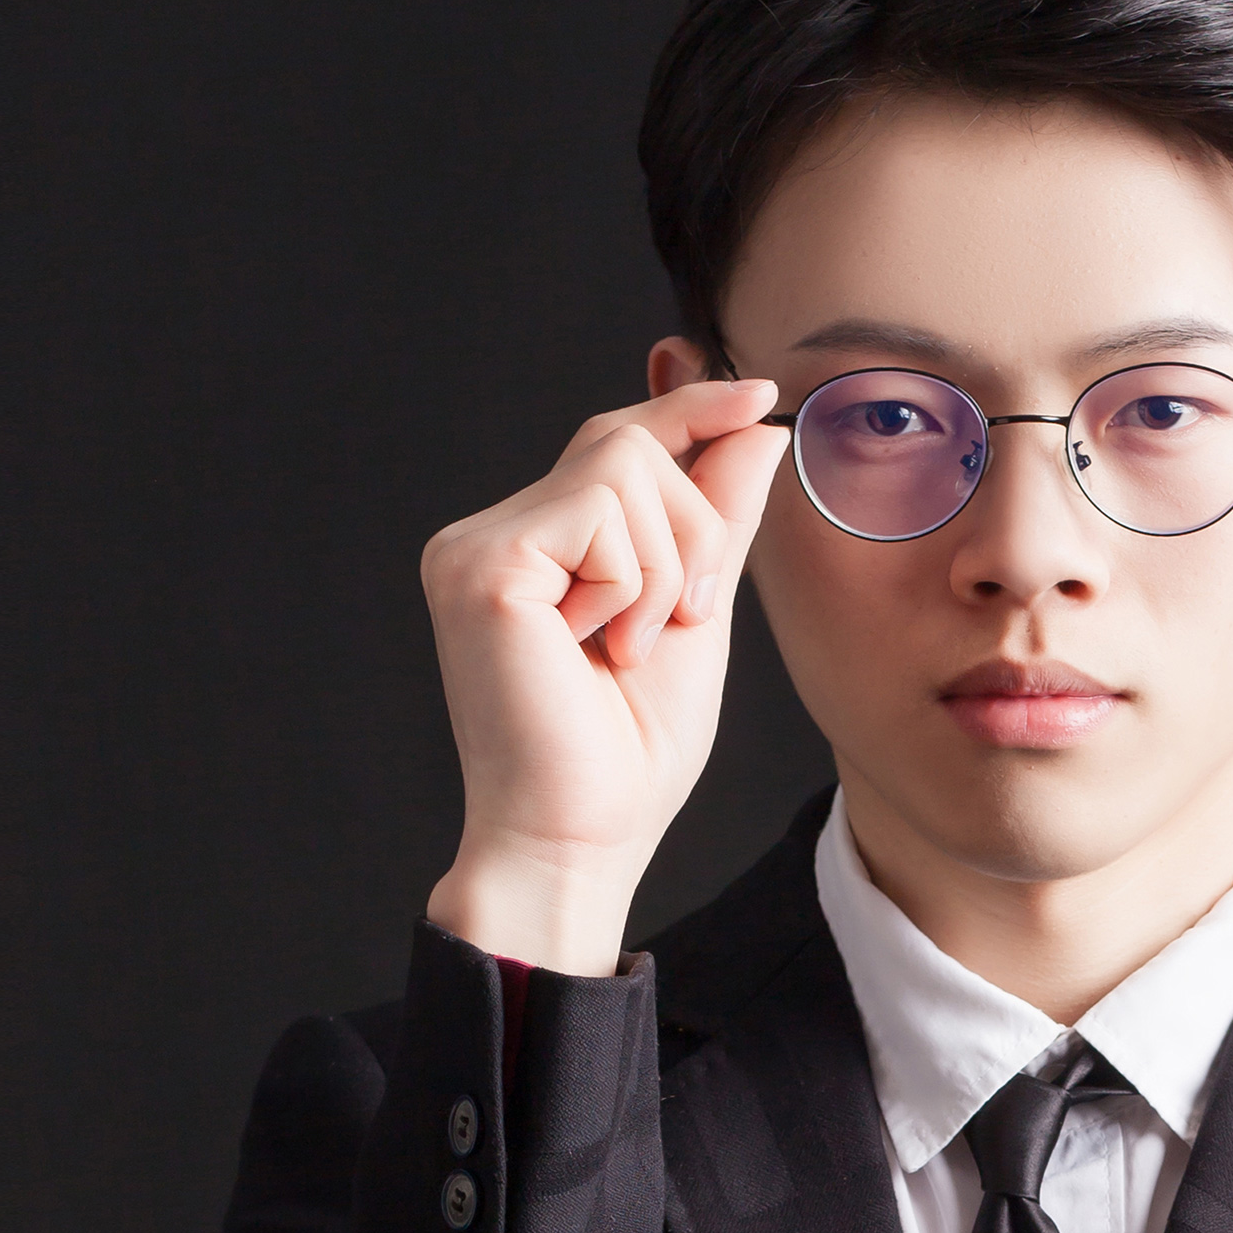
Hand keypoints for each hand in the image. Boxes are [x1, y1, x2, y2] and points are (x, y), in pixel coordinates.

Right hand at [420, 377, 785, 972]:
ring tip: (626, 645)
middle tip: (673, 620)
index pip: (614, 447)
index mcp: (531, 548)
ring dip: (662, 565)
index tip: (759, 393)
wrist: (580, 839)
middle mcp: (489, 537)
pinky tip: (599, 646)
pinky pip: (599, 513)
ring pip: (619, 468)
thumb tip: (754, 426)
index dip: (689, 411)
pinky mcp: (480, 566)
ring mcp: (473, 548)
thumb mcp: (692, 616)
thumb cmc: (626, 755)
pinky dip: (630, 583)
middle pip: (625, 444)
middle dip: (689, 527)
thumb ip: (715, 521)